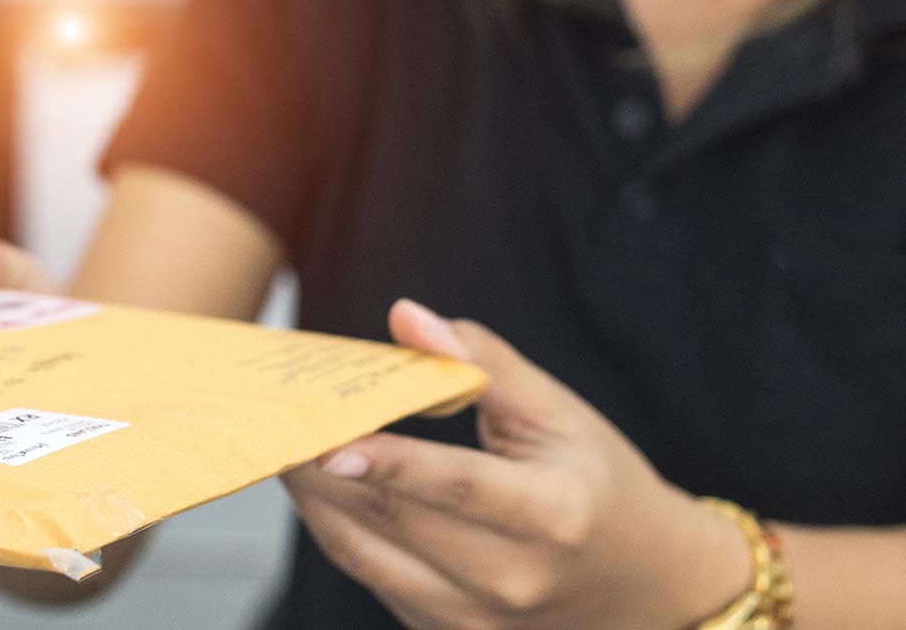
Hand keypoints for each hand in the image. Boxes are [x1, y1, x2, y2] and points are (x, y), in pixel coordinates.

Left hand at [281, 300, 750, 628]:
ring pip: (366, 557)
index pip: (455, 486)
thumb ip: (482, 364)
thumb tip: (407, 317)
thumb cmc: (596, 484)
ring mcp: (479, 620)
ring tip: (283, 451)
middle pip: (393, 520)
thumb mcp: (559, 414)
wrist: (644, 587)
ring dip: (316, 503)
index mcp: (553, 515)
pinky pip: (374, 579)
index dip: (386, 463)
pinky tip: (322, 492)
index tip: (324, 442)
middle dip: (321, 470)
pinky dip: (341, 532)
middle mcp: (515, 579)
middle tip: (275, 422)